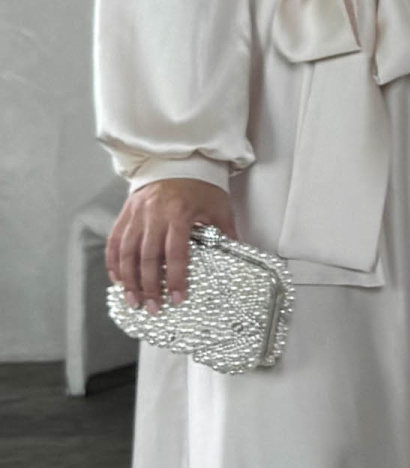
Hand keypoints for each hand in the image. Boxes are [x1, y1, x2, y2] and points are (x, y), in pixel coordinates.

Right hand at [106, 179, 236, 312]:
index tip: (179, 299)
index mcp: (179, 214)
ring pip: (126, 252)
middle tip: (154, 308)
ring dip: (128, 279)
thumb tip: (238, 256)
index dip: (176, 278)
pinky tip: (117, 279)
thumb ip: (225, 232)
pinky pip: (115, 239)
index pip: (175, 253)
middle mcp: (154, 215)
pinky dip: (113, 261)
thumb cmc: (201, 184)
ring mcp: (136, 214)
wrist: (178, 159)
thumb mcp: (219, 207)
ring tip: (133, 301)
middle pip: (147, 257)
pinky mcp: (126, 212)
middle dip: (150, 287)